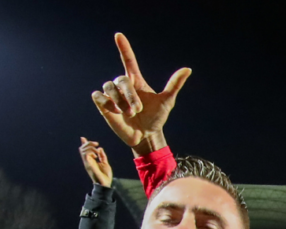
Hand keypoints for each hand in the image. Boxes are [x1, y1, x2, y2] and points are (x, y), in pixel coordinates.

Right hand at [79, 137, 112, 186]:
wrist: (106, 183)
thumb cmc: (105, 175)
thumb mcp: (105, 163)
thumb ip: (102, 156)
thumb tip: (100, 148)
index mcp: (91, 160)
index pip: (84, 150)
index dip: (83, 143)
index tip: (83, 138)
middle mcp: (88, 161)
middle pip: (82, 149)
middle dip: (88, 143)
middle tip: (97, 144)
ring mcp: (87, 163)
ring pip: (82, 150)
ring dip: (90, 147)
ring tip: (97, 151)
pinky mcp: (88, 165)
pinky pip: (85, 155)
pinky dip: (90, 152)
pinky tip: (96, 156)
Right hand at [91, 33, 190, 155]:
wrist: (146, 135)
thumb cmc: (156, 117)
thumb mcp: (167, 101)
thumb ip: (174, 85)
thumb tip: (187, 69)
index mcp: (136, 81)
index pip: (128, 60)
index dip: (124, 47)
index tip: (119, 35)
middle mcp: (123, 86)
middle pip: (121, 80)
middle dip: (129, 96)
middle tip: (137, 110)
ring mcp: (112, 95)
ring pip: (108, 87)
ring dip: (119, 101)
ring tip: (128, 114)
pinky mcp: (103, 105)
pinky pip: (98, 96)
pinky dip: (107, 103)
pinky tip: (115, 112)